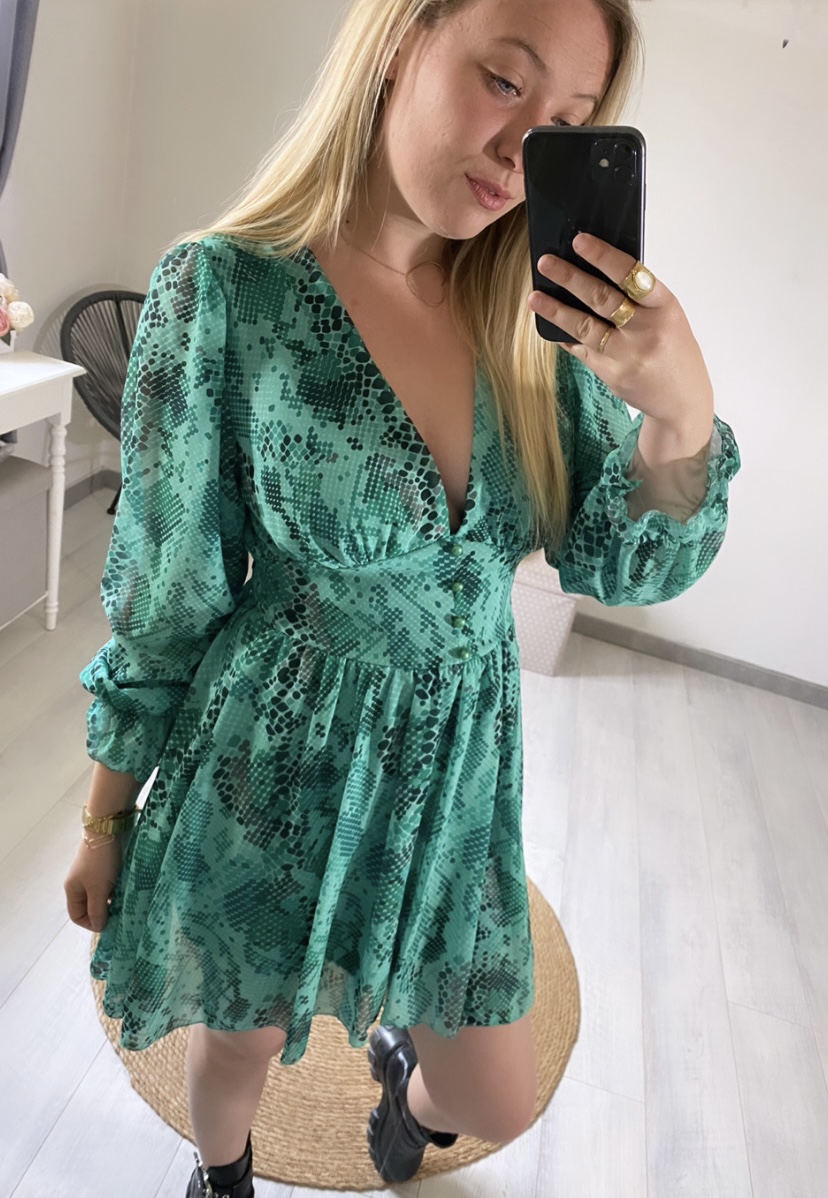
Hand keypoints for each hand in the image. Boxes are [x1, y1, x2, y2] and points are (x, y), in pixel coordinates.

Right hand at [64, 836, 122, 933]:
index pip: (76, 915)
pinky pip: (109, 883)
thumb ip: (97, 909)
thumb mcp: (98, 888)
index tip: (107, 924)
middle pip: (89, 905)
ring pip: (101, 894)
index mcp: (72, 889)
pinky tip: (126, 888)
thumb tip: (98, 926)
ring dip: (111, 900)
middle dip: (103, 912)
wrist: (108, 828)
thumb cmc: (100, 861)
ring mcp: (92, 873)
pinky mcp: (104, 864)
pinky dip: (116, 888)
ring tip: (125, 901)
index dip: (90, 923)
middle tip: (119, 914)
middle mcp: (80, 882)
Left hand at [528, 232, 713, 456]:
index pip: (632, 274)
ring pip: (584, 326)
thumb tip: (594, 272)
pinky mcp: (611, 374)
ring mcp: (627, 355)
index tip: (579, 241)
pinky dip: (565, 335)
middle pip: (602, 298)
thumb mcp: (669, 318)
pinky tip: (549, 324)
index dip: (603, 256)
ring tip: (535, 297)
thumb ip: (640, 299)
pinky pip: (581, 349)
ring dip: (556, 310)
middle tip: (546, 262)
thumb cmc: (675, 351)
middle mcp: (646, 330)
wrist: (682, 400)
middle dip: (570, 278)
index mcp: (666, 307)